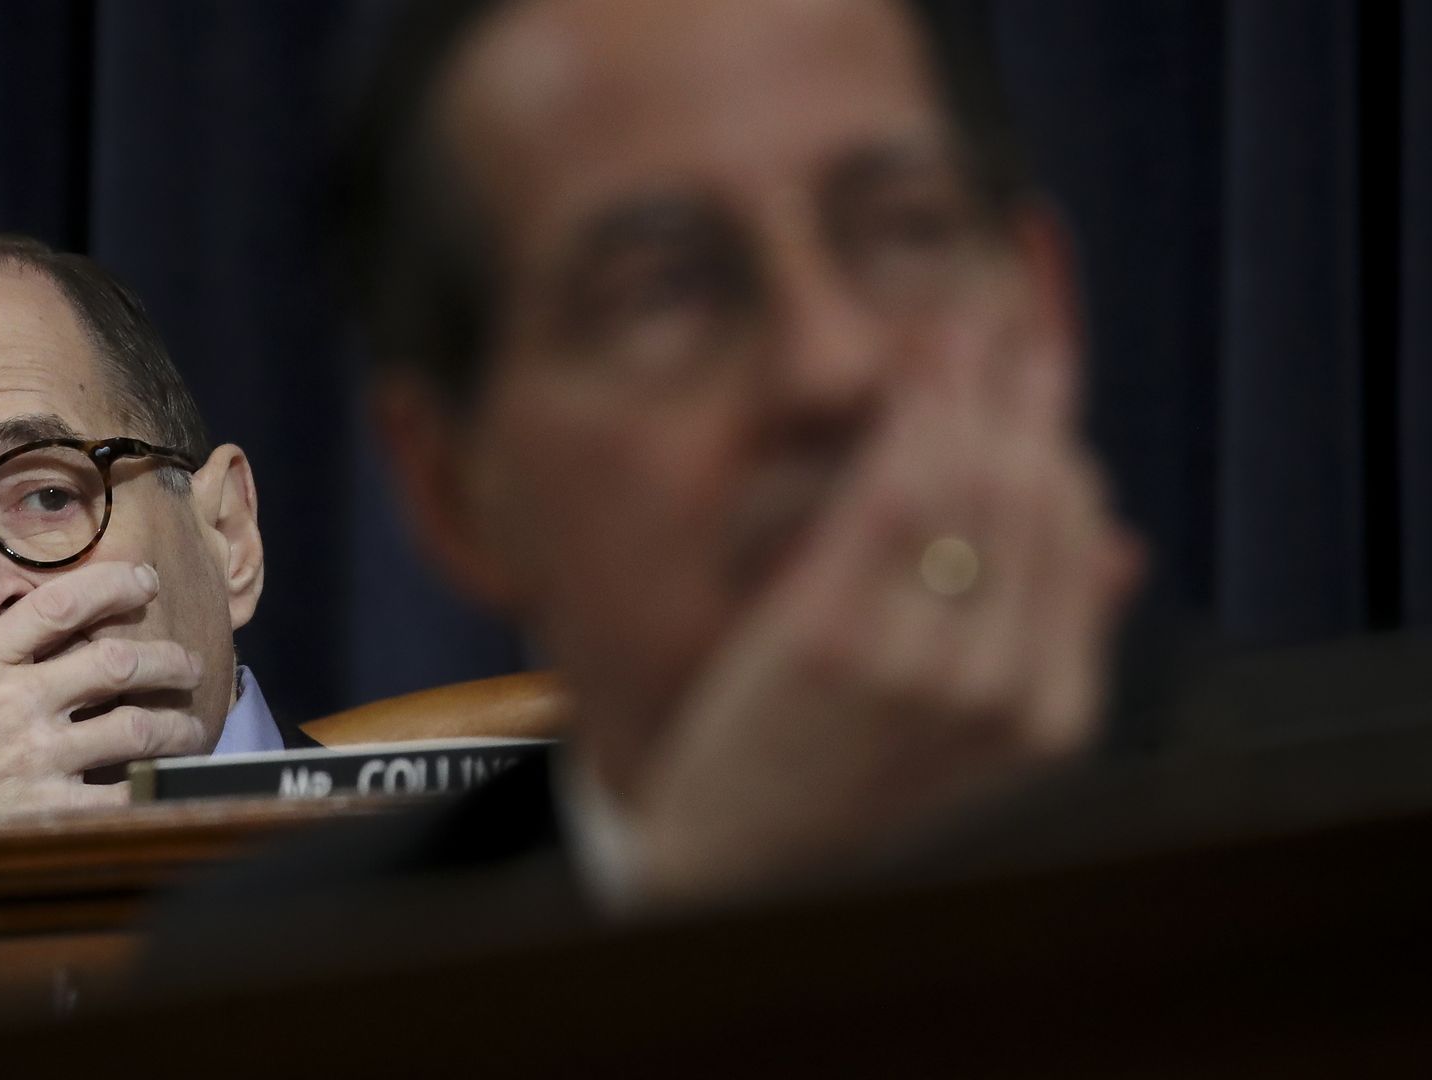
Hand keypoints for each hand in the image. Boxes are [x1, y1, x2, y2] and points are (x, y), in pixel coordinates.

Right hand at [0, 562, 208, 826]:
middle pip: (115, 660)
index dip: (110, 584)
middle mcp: (10, 701)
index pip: (55, 604)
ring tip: (192, 727)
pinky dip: (158, 787)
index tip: (143, 580)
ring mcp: (36, 756)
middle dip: (164, 659)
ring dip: (175, 724)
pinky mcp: (54, 810)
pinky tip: (172, 786)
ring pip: (137, 724)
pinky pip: (129, 791)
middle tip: (185, 665)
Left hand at [630, 342, 1141, 905]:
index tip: (1041, 376)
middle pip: (1030, 502)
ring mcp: (914, 665)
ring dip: (965, 395)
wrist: (737, 865)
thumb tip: (1128, 548)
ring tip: (952, 333)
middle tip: (1004, 327)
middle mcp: (996, 691)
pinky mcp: (826, 637)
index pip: (1078, 541)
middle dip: (1023, 401)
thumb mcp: (969, 737)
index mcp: (1048, 718)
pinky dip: (906, 425)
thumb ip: (1045, 642)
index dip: (1061, 444)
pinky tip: (905, 382)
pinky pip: (887, 500)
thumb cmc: (850, 782)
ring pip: (966, 489)